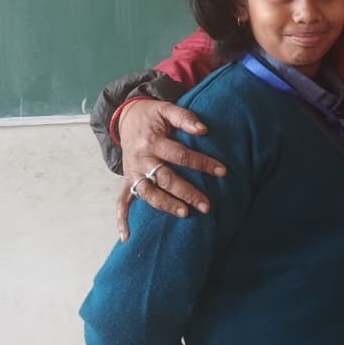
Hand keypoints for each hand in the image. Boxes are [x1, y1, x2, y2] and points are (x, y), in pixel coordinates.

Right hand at [115, 99, 226, 240]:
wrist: (126, 117)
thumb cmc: (151, 115)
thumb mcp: (166, 109)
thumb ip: (184, 117)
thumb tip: (203, 130)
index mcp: (152, 142)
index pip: (181, 155)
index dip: (202, 163)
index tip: (222, 171)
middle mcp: (141, 159)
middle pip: (166, 178)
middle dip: (187, 193)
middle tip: (206, 205)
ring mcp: (132, 172)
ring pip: (147, 193)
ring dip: (165, 204)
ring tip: (184, 213)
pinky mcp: (126, 180)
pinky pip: (121, 201)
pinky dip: (121, 219)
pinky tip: (126, 236)